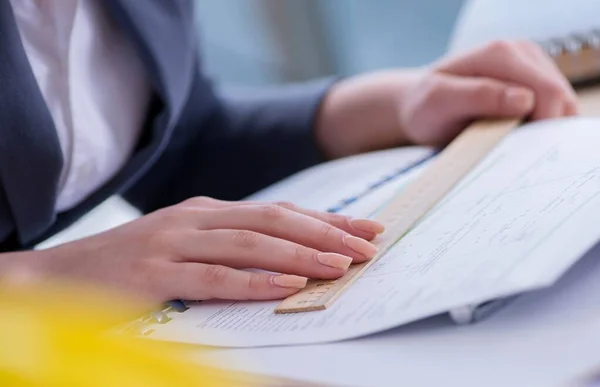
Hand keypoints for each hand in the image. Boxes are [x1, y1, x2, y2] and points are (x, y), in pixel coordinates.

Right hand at [1, 197, 382, 302]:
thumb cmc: (136, 260)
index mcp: (210, 210)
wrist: (63, 272)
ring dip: (300, 255)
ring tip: (340, 265)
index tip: (366, 228)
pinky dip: (254, 283)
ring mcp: (174, 242)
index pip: (280, 211)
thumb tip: (291, 259)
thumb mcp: (190, 242)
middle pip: (274, 220)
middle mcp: (197, 218)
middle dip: (326, 233)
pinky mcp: (154, 273)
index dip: (326, 219)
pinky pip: (214, 278)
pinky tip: (286, 287)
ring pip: (250, 244)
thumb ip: (234, 246)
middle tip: (367, 246)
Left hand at [316, 40, 578, 157]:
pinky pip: (554, 108)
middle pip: (560, 98)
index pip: (548, 92)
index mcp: (501, 54)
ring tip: (509, 144)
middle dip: (544, 129)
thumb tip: (525, 100)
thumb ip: (478, 97)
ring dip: (543, 130)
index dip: (541, 126)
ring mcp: (530, 67)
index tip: (516, 152)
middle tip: (511, 151)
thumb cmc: (424, 108)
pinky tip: (516, 138)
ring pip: (562, 105)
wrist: (417, 107)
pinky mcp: (533, 83)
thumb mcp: (439, 103)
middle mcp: (521, 53)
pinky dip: (541, 127)